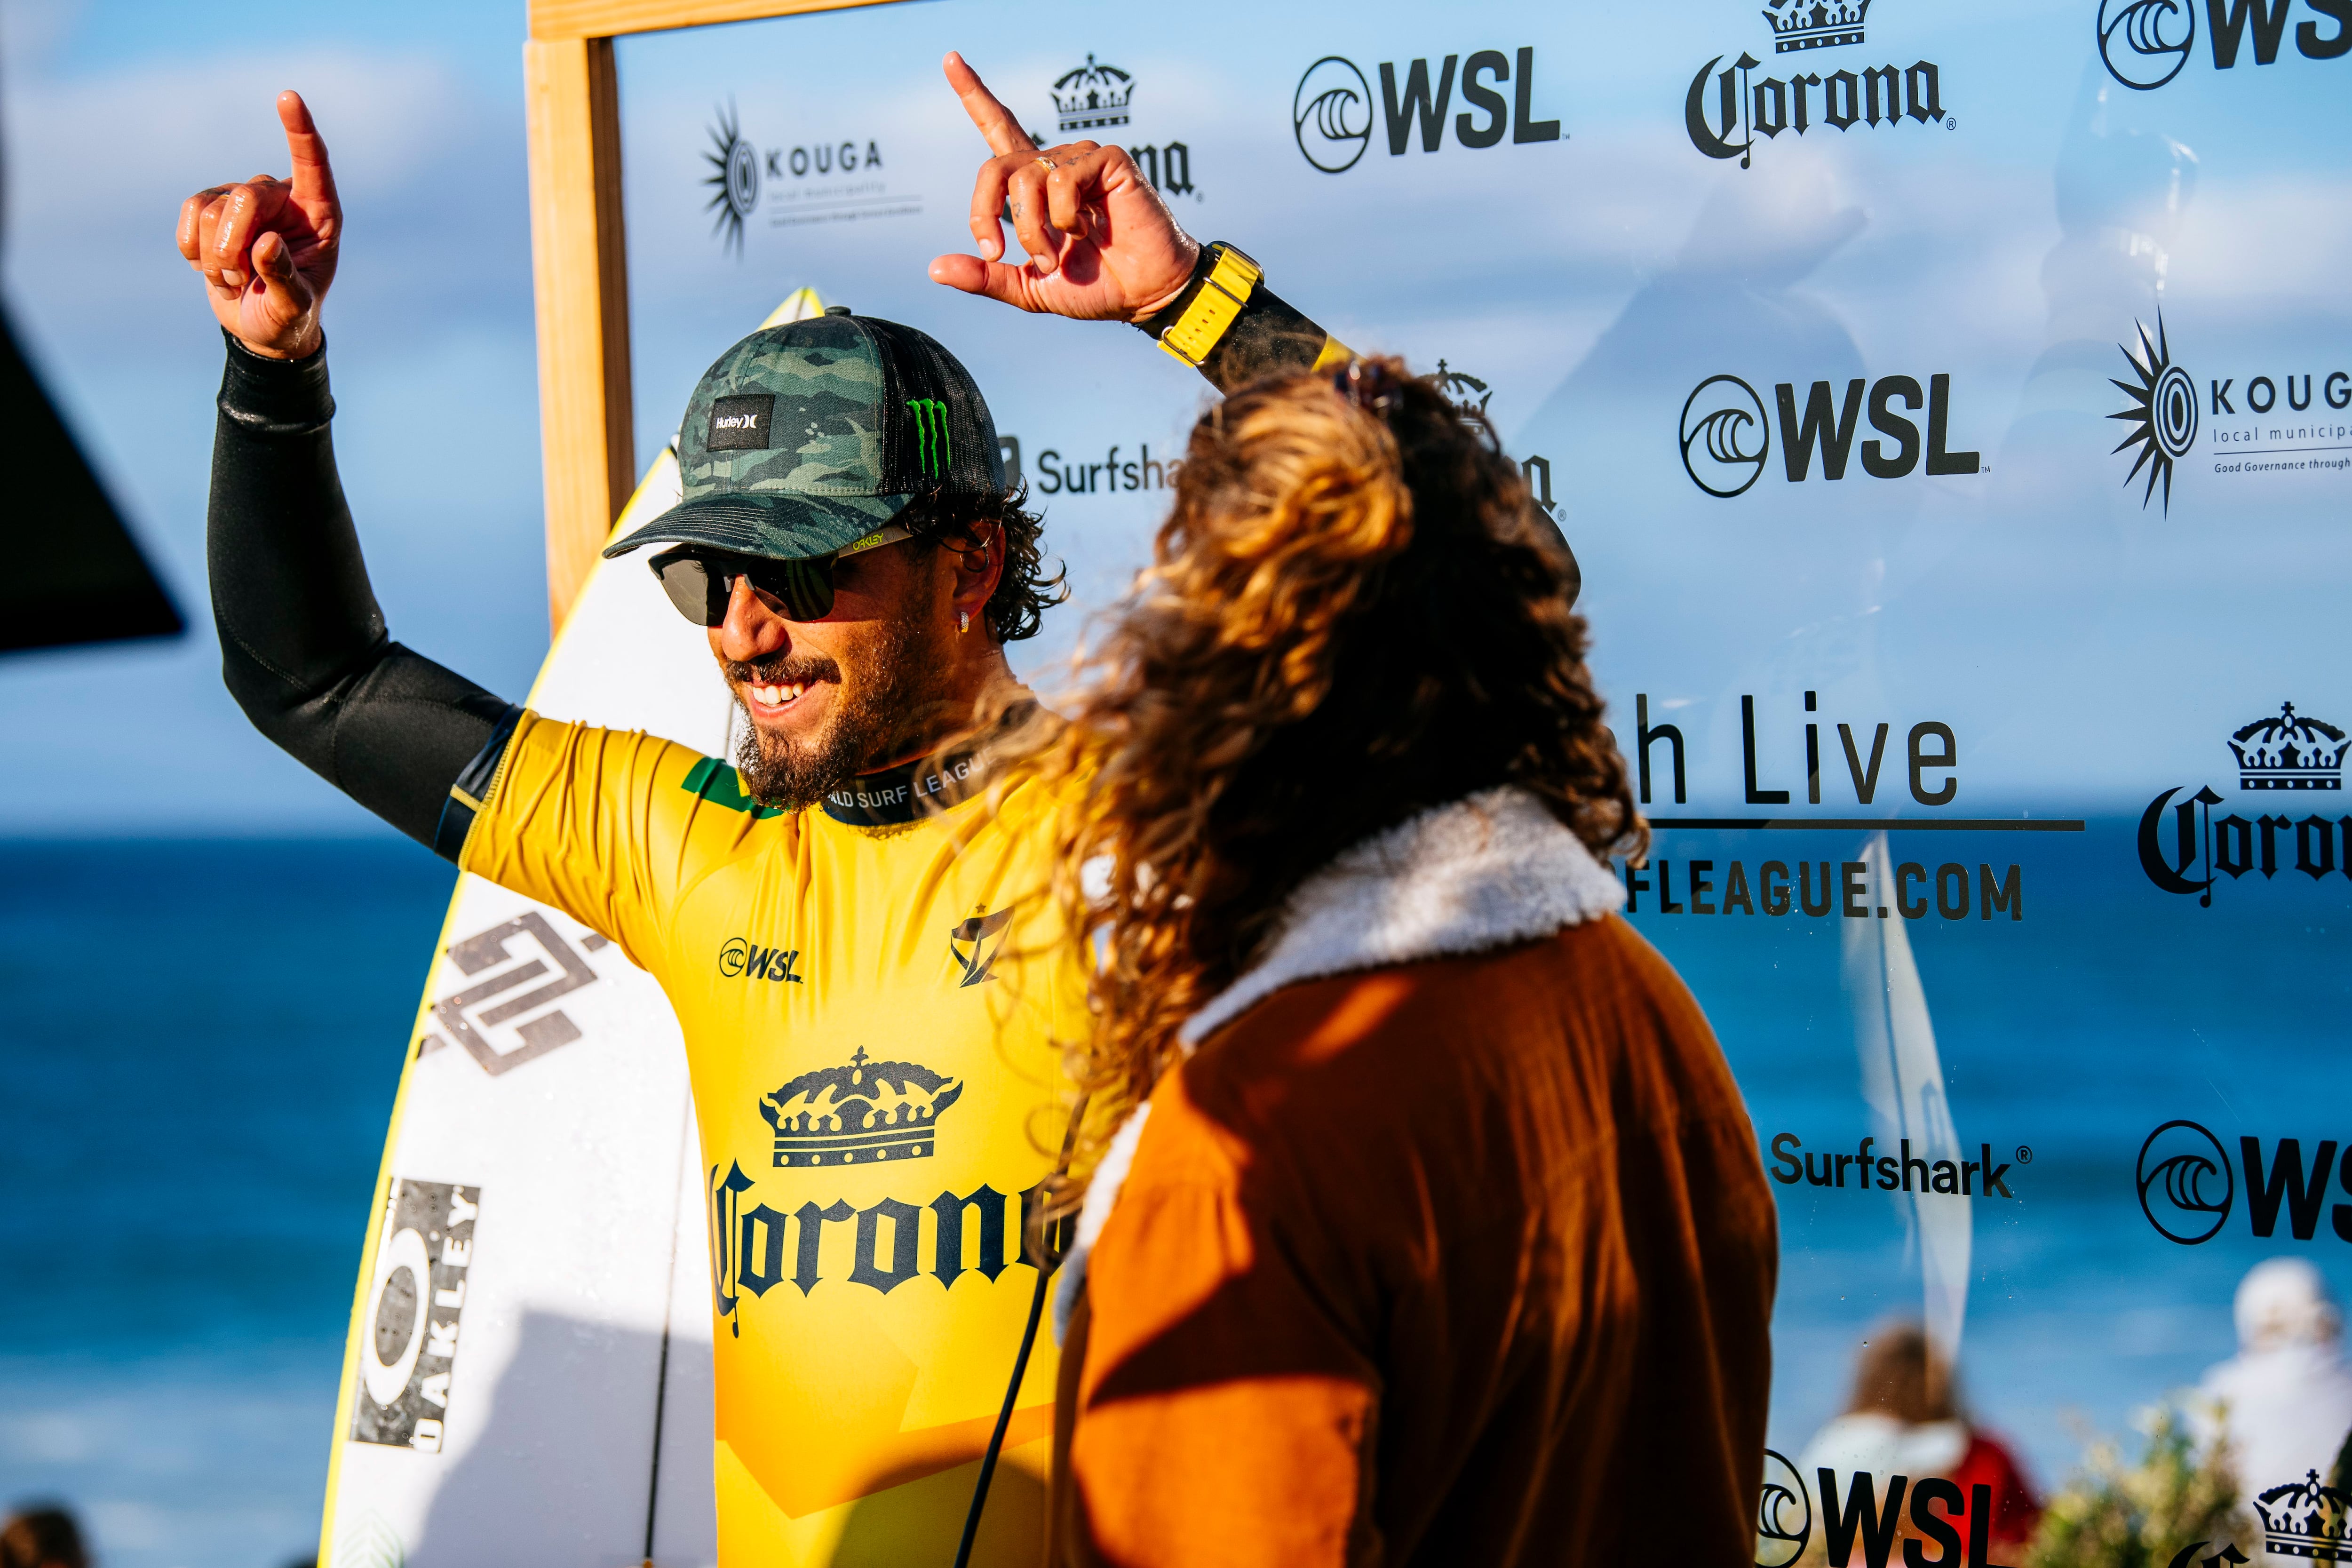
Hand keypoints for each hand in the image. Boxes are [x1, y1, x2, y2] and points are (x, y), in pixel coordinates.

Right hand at [176, 91, 339, 359]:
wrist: (263, 327)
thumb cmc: (290, 316)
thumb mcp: (294, 307)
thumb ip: (284, 278)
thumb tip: (267, 243)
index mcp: (319, 214)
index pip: (312, 163)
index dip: (299, 130)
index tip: (288, 97)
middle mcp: (283, 199)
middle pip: (245, 197)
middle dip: (232, 246)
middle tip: (238, 279)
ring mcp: (244, 199)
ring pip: (210, 209)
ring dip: (214, 256)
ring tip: (233, 278)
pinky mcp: (211, 207)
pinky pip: (187, 212)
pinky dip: (191, 248)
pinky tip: (209, 267)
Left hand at [927, 52, 1199, 322]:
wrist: (1142, 294)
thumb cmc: (1095, 287)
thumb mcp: (1029, 287)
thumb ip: (986, 275)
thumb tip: (935, 268)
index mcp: (1034, 185)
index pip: (999, 128)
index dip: (974, 94)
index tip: (950, 59)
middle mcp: (1053, 164)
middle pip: (994, 168)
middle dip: (986, 213)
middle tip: (999, 252)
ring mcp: (1080, 159)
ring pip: (1025, 179)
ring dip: (1031, 228)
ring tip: (1058, 252)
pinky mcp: (1106, 160)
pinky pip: (1060, 180)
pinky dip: (1064, 215)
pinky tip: (1089, 227)